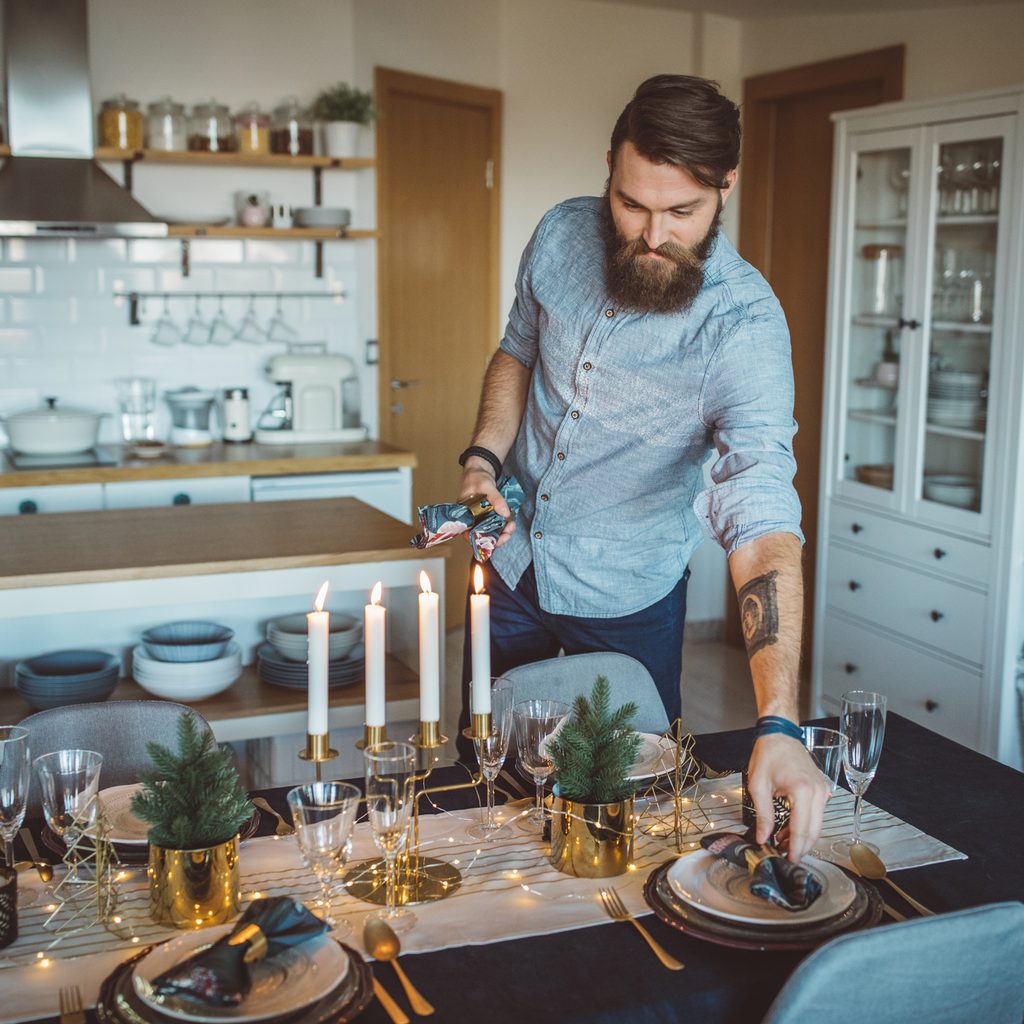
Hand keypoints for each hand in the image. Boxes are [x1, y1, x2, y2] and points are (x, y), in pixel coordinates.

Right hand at [458, 464, 514, 549]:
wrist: (480, 470)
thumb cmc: (475, 478)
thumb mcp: (485, 486)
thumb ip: (495, 499)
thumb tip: (505, 513)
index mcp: (464, 516)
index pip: (468, 535)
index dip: (479, 542)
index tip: (492, 543)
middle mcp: (472, 520)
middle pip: (482, 537)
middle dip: (496, 539)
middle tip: (507, 534)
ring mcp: (481, 518)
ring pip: (491, 532)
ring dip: (502, 533)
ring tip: (511, 526)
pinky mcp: (489, 515)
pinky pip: (496, 525)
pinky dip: (504, 526)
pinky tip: (510, 522)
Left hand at [747, 733, 829, 863]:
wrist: (779, 735)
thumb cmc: (768, 755)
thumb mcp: (758, 786)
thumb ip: (763, 814)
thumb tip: (763, 837)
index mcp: (802, 791)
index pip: (802, 829)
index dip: (795, 848)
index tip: (788, 861)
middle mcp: (818, 792)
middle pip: (814, 831)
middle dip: (800, 847)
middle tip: (784, 856)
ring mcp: (823, 790)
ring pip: (817, 825)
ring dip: (802, 837)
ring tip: (781, 843)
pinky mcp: (821, 789)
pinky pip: (816, 814)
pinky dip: (805, 825)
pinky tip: (788, 830)